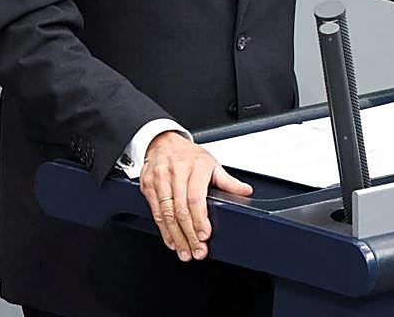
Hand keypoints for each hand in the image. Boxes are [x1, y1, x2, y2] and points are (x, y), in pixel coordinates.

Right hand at [140, 131, 251, 261]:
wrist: (162, 141)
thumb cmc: (188, 155)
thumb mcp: (211, 164)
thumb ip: (228, 181)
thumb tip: (246, 191)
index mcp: (196, 166)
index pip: (196, 197)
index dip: (200, 219)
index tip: (205, 235)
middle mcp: (176, 171)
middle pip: (181, 209)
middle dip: (189, 234)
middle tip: (197, 250)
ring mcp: (160, 178)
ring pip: (167, 213)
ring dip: (176, 236)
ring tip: (185, 251)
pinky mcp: (148, 185)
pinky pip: (155, 211)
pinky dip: (163, 229)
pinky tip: (171, 240)